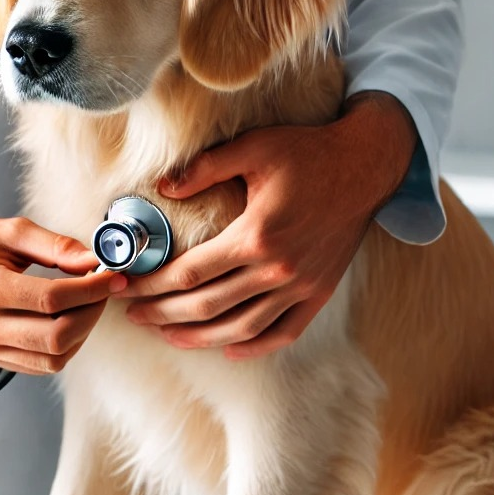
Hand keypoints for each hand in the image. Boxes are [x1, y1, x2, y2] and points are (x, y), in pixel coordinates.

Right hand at [0, 217, 125, 374]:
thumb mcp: (5, 232)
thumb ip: (52, 245)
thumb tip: (92, 259)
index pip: (52, 299)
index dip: (91, 288)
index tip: (111, 274)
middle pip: (57, 335)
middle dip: (92, 312)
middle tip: (103, 288)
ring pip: (55, 357)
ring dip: (83, 332)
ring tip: (87, 303)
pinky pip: (43, 365)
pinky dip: (66, 346)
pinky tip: (69, 319)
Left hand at [118, 92, 417, 358]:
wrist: (367, 164)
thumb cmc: (307, 152)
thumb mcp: (253, 147)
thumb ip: (204, 168)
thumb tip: (161, 187)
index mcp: (256, 235)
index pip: (190, 272)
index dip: (152, 284)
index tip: (126, 285)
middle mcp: (277, 269)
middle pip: (207, 306)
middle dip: (162, 314)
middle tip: (132, 314)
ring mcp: (301, 286)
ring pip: (240, 327)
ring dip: (198, 337)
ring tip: (166, 334)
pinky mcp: (319, 293)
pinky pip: (283, 332)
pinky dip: (254, 346)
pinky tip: (227, 347)